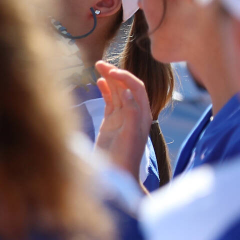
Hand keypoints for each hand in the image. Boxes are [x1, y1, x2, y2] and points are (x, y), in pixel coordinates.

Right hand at [94, 62, 151, 186]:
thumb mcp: (130, 135)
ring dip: (109, 78)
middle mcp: (134, 113)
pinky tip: (99, 81)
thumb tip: (126, 91)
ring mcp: (122, 117)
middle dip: (115, 73)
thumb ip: (131, 112)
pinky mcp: (111, 122)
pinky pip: (110, 101)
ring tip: (97, 66)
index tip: (111, 72)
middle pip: (126, 86)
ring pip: (117, 91)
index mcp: (142, 114)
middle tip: (100, 63)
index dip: (125, 77)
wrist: (117, 175)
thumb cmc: (126, 158)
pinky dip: (106, 90)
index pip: (136, 88)